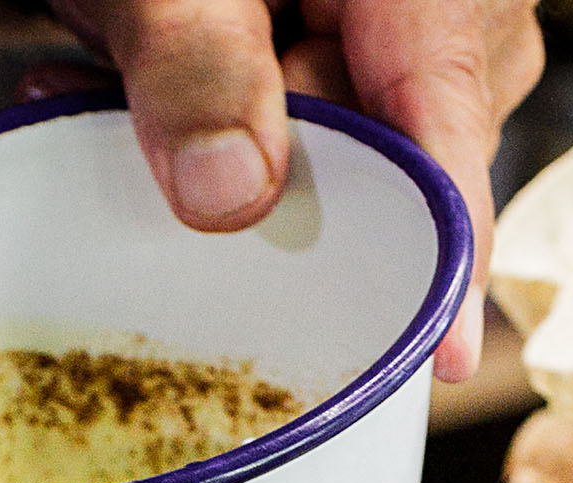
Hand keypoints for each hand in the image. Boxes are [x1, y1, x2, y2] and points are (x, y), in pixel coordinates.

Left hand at [41, 0, 544, 379]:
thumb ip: (189, 60)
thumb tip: (234, 199)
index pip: (446, 127)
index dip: (446, 249)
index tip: (446, 357)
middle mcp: (456, 1)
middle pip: (403, 146)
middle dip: (276, 167)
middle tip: (138, 130)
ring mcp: (435, 22)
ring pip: (365, 142)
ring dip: (245, 142)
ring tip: (116, 89)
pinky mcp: (389, 39)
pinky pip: (345, 116)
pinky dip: (250, 120)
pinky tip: (152, 89)